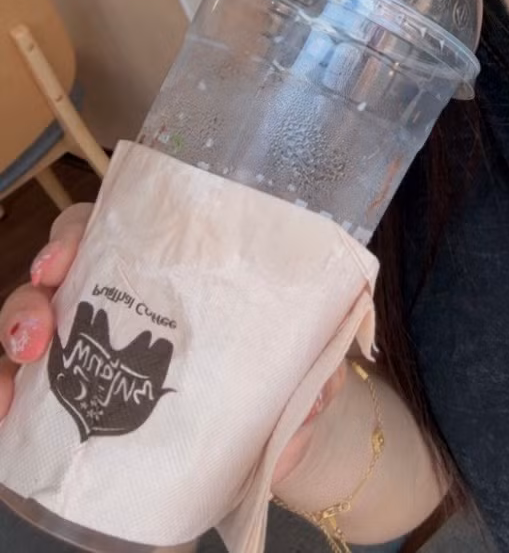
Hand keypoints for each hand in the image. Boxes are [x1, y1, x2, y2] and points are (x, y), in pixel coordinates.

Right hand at [0, 203, 340, 484]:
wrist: (268, 441)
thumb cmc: (281, 376)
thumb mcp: (303, 362)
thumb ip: (314, 366)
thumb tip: (323, 383)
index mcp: (183, 265)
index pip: (126, 219)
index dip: (91, 224)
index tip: (74, 246)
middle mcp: (131, 291)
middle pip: (68, 257)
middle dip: (45, 272)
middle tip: (46, 300)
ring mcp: (96, 339)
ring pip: (36, 310)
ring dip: (17, 322)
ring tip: (25, 355)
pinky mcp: (74, 390)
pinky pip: (26, 378)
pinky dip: (7, 385)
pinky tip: (7, 407)